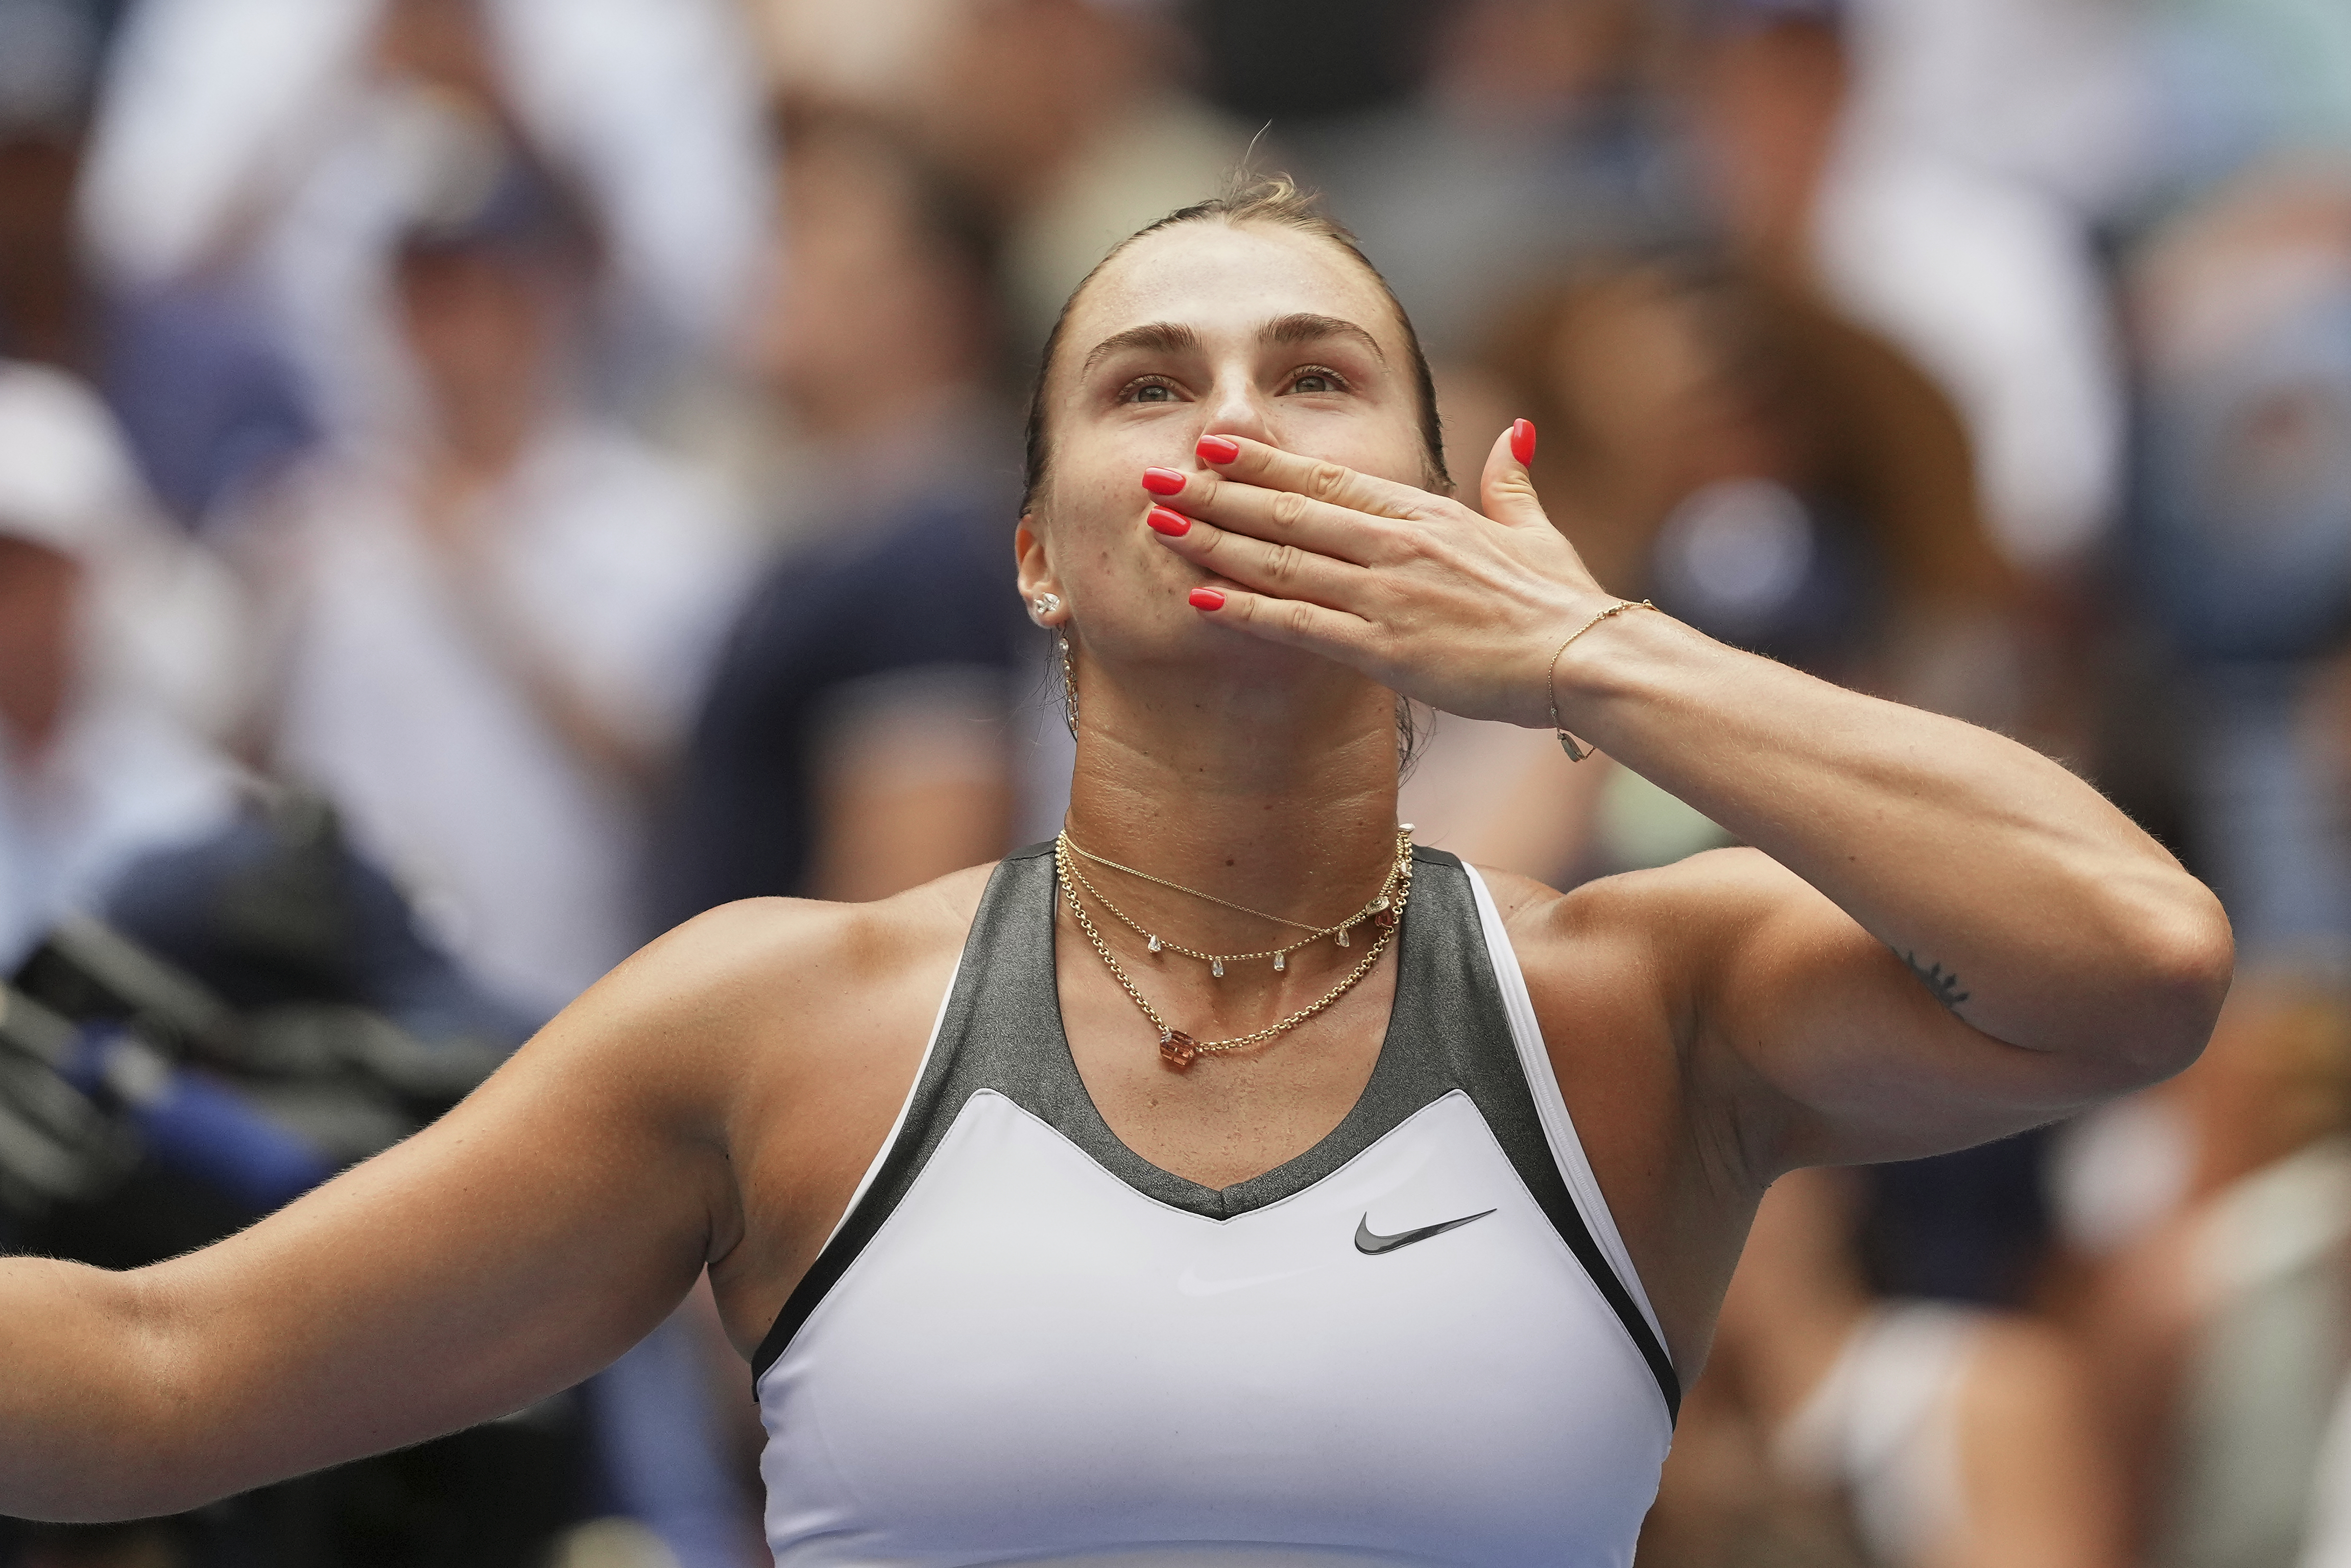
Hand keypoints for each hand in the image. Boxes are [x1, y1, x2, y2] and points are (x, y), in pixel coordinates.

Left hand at [1141, 425, 1616, 726]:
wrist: (1587, 657)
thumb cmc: (1562, 600)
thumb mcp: (1534, 528)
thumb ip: (1510, 478)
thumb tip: (1516, 428)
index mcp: (1424, 514)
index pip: (1325, 479)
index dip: (1262, 462)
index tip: (1211, 445)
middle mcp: (1396, 546)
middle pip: (1288, 513)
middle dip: (1215, 494)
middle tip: (1155, 475)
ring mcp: (1387, 597)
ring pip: (1282, 563)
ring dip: (1215, 543)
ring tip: (1160, 525)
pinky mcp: (1386, 650)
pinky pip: (1301, 626)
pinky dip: (1246, 612)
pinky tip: (1200, 600)